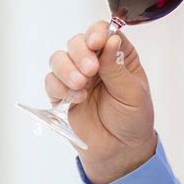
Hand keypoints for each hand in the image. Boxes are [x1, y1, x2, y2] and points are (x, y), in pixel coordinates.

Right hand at [45, 20, 156, 183]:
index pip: (103, 32)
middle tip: (90, 70)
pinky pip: (51, 81)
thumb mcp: (132, 93)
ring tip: (81, 84)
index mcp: (117, 55)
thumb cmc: (132, 119)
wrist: (120, 151)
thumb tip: (110, 39)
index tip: (96, 41)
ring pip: (59, 58)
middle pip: (77, 42)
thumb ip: (117, 68)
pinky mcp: (61, 95)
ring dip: (67, 68)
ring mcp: (76, 77)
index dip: (97, 32)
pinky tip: (77, 98)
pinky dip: (60, 86)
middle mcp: (95, 61)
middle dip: (80, 52)